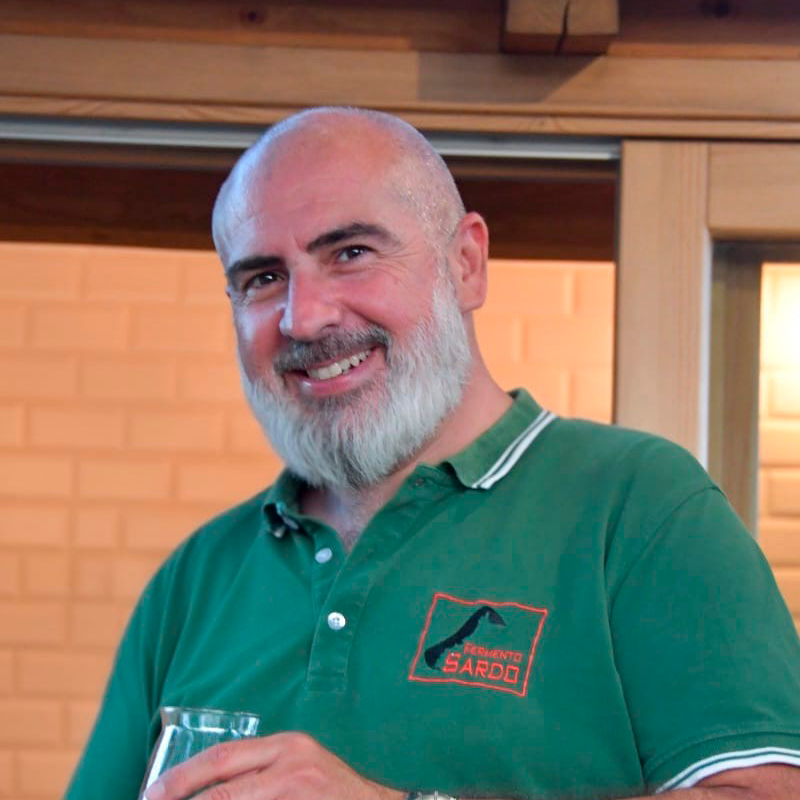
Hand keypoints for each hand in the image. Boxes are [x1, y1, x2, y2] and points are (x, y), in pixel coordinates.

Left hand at [143, 731, 405, 799]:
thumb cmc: (337, 789)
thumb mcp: (300, 764)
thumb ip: (261, 770)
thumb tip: (208, 787)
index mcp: (287, 746)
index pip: (222, 758)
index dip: (182, 778)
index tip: (152, 793)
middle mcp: (292, 766)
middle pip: (222, 790)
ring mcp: (299, 793)